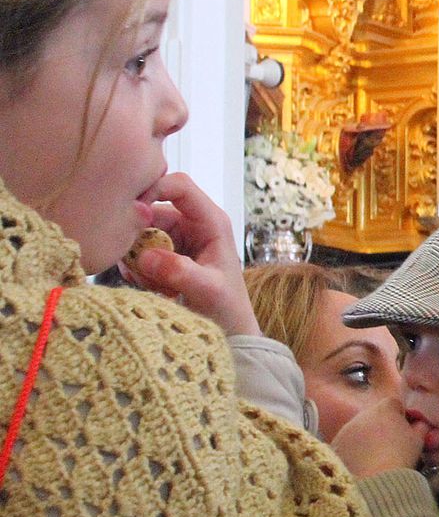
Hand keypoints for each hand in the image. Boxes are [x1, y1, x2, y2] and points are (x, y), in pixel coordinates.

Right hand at [120, 173, 260, 336]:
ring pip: (138, 234)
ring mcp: (174, 239)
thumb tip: (147, 255)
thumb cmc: (227, 307)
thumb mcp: (208, 290)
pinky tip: (153, 288)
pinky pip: (135, 252)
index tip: (132, 213)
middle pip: (150, 211)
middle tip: (142, 267)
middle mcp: (191, 224)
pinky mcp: (161, 254)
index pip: (180, 185)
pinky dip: (136, 269)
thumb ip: (180, 271)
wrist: (228, 330)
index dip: (154, 188)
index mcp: (211, 221)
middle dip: (138, 237)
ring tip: (156, 284)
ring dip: (137, 258)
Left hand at [330, 398, 424, 477]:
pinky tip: (363, 466)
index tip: (406, 431)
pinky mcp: (334, 447)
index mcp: (384, 408)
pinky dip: (354, 453)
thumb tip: (419, 425)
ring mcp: (345, 430)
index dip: (402, 417)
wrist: (372, 482)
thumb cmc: (399, 458)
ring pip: (359, 431)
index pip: (395, 404)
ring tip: (376, 460)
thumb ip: (420, 428)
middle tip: (391, 448)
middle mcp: (361, 415)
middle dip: (382, 428)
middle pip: (375, 417)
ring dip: (367, 440)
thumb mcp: (417, 441)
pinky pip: (347, 445)